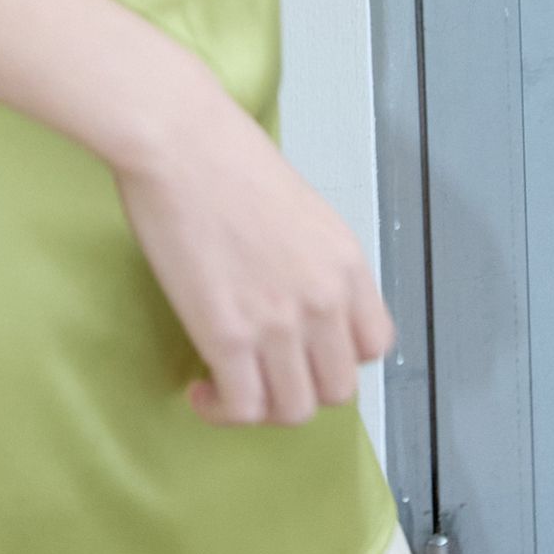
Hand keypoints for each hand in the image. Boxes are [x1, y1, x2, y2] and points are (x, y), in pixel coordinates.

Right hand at [112, 79, 395, 425]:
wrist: (180, 142)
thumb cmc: (224, 158)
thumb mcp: (300, 210)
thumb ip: (310, 261)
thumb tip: (291, 295)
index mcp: (346, 262)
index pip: (374, 345)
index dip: (338, 357)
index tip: (304, 352)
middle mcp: (325, 299)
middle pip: (337, 389)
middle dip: (299, 388)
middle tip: (263, 372)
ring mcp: (280, 322)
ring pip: (293, 410)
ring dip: (261, 407)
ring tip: (227, 385)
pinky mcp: (228, 336)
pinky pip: (242, 407)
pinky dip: (221, 411)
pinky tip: (201, 389)